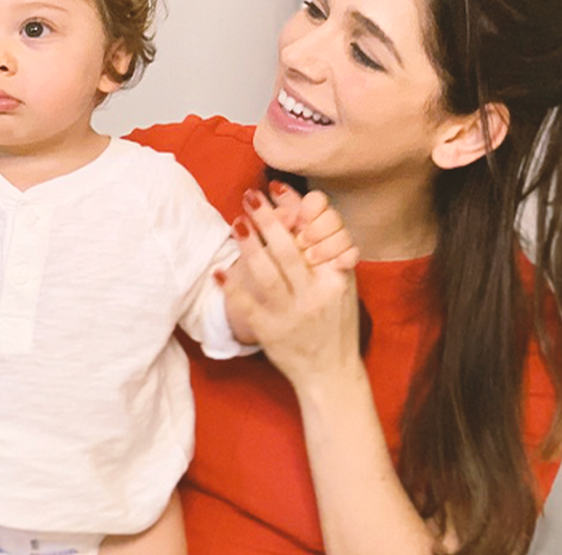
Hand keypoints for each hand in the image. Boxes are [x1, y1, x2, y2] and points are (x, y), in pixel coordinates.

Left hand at [220, 187, 362, 386]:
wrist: (330, 373)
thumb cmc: (337, 324)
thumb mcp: (342, 288)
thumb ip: (329, 256)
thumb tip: (302, 216)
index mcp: (334, 280)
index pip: (318, 236)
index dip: (295, 210)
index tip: (276, 190)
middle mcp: (313, 295)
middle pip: (288, 250)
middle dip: (268, 219)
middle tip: (251, 196)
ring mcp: (290, 314)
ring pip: (266, 274)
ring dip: (249, 246)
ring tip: (237, 223)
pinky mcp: (269, 332)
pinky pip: (247, 305)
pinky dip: (231, 287)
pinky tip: (219, 271)